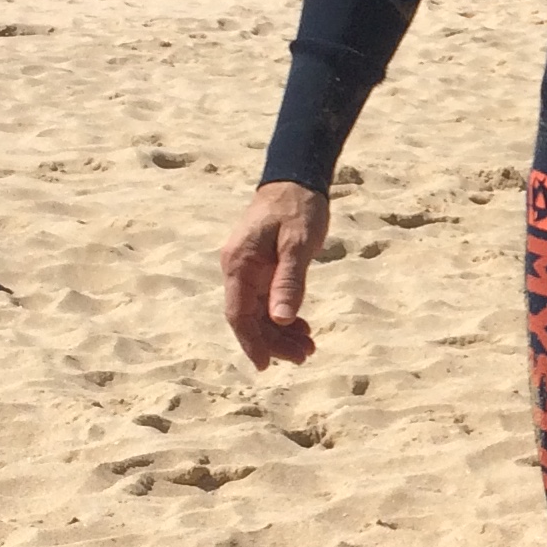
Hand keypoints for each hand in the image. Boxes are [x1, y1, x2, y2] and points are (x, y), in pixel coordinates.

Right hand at [221, 181, 331, 369]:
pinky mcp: (260, 268)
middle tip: (305, 356)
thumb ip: (289, 280)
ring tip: (309, 347)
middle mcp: (238, 269)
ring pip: (259, 312)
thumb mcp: (298, 244)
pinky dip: (283, 315)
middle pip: (249, 318)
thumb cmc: (298, 209)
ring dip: (280, 331)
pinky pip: (266, 300)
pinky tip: (301, 326)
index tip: (265, 365)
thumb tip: (281, 318)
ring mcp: (247, 269)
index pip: (239, 314)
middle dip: (273, 341)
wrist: (295, 180)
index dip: (251, 342)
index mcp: (240, 264)